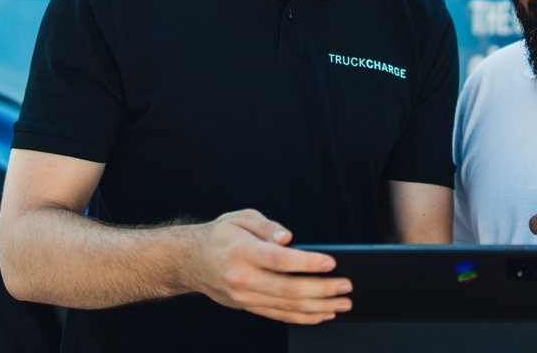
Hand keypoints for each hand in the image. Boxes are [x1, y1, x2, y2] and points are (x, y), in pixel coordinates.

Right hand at [189, 209, 352, 323]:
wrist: (191, 261)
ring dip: (318, 307)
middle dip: (322, 289)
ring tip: (342, 303)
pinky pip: (279, 315)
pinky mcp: (248, 306)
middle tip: (345, 286)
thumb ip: (267, 226)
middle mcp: (242, 278)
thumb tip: (287, 238)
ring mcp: (245, 297)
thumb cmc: (220, 236)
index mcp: (242, 252)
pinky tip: (322, 313)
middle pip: (288, 289)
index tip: (330, 262)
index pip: (279, 260)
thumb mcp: (241, 218)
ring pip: (286, 307)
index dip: (307, 263)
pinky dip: (303, 317)